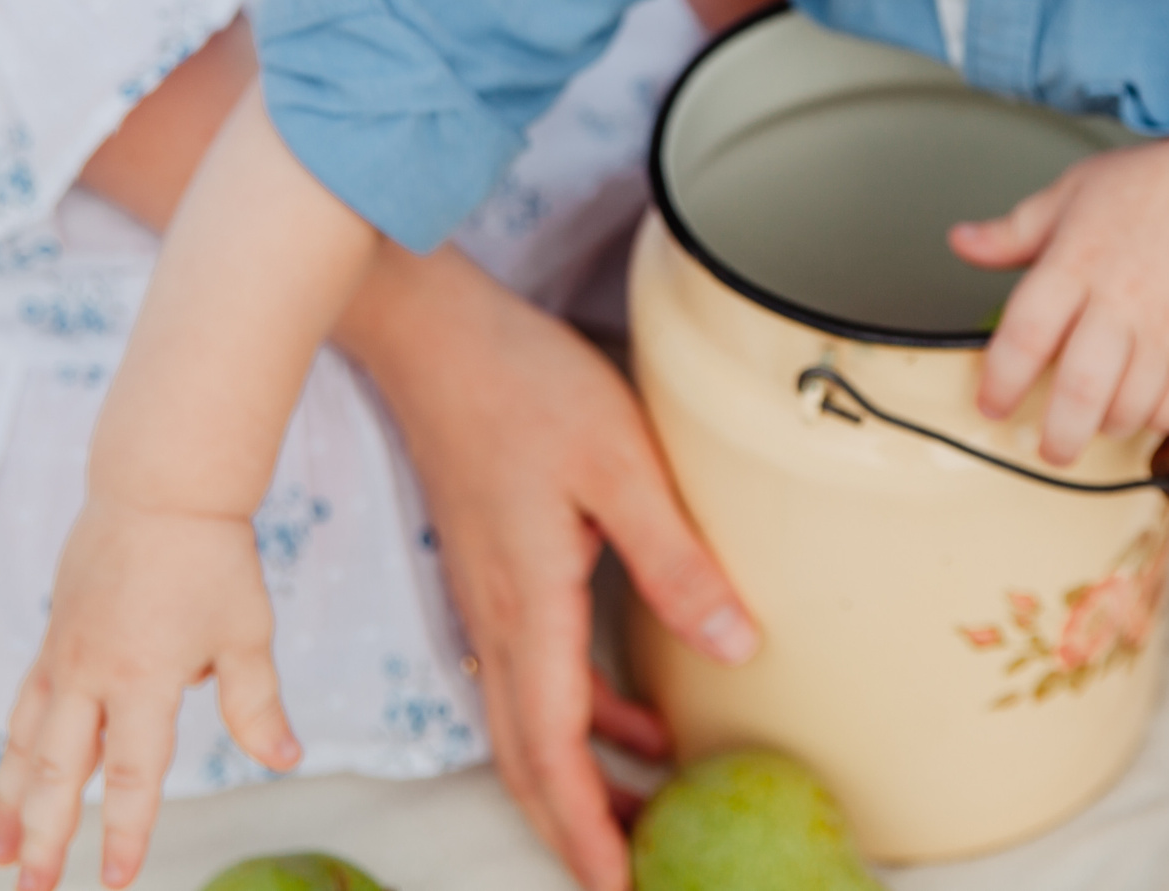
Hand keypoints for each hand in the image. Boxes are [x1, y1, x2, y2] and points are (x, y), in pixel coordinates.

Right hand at [0, 502, 297, 890]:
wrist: (159, 486)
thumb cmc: (212, 558)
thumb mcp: (246, 632)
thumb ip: (255, 704)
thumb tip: (286, 759)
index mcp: (144, 677)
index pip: (131, 774)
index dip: (124, 832)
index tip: (115, 882)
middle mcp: (91, 674)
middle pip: (58, 773)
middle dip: (44, 838)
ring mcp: (63, 656)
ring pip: (25, 745)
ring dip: (11, 804)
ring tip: (0, 855)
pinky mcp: (52, 639)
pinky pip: (23, 707)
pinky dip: (11, 751)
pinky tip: (9, 780)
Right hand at [341, 248, 758, 890]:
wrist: (433, 333)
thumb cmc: (521, 385)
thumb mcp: (620, 464)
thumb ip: (677, 559)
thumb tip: (735, 646)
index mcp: (528, 606)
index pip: (553, 752)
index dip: (585, 831)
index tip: (619, 890)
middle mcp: (496, 620)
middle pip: (530, 761)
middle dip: (578, 830)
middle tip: (632, 879)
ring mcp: (486, 600)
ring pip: (528, 726)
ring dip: (579, 781)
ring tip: (646, 819)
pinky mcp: (491, 574)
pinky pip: (530, 678)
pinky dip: (579, 720)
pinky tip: (636, 722)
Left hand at [952, 127, 1168, 466]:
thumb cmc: (1162, 187)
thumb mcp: (1076, 191)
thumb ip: (1015, 230)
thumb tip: (962, 242)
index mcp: (1078, 261)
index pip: (1025, 335)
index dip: (1000, 380)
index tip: (991, 404)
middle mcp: (1120, 301)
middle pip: (1079, 389)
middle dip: (1057, 433)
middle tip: (1048, 448)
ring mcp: (1168, 329)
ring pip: (1127, 407)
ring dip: (1105, 426)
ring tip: (1095, 423)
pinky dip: (1154, 420)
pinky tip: (1143, 408)